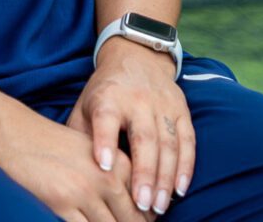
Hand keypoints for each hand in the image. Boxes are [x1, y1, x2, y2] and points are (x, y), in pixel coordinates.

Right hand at [0, 91, 149, 221]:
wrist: (23, 138)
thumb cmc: (60, 144)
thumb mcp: (98, 151)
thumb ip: (118, 173)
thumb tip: (134, 201)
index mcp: (120, 163)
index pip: (144, 200)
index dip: (148, 216)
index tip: (147, 220)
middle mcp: (108, 178)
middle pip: (132, 218)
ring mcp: (85, 194)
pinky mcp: (63, 206)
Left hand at [66, 42, 194, 215]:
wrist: (136, 56)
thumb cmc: (104, 93)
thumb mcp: (84, 106)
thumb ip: (80, 136)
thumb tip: (74, 173)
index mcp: (108, 98)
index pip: (106, 120)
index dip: (105, 142)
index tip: (104, 166)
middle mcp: (138, 100)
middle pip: (144, 138)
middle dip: (144, 173)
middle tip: (142, 205)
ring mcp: (163, 104)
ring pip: (169, 143)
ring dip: (166, 177)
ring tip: (159, 206)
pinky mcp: (182, 109)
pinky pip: (188, 140)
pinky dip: (186, 166)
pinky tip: (180, 189)